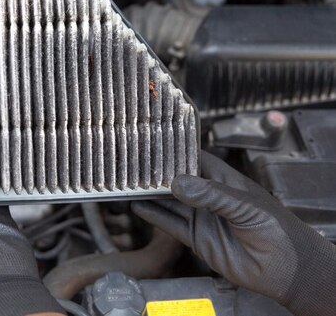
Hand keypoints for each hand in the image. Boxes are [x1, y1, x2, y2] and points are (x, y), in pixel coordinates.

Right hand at [132, 151, 335, 315]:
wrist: (285, 269)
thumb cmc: (276, 230)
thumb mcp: (245, 206)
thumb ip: (211, 195)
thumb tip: (179, 183)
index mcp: (225, 181)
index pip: (196, 160)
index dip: (178, 153)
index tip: (155, 146)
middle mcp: (210, 197)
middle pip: (179, 181)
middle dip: (159, 174)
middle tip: (136, 166)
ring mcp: (202, 217)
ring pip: (171, 202)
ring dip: (152, 195)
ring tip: (131, 184)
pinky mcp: (196, 238)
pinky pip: (171, 224)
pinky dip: (154, 216)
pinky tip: (139, 207)